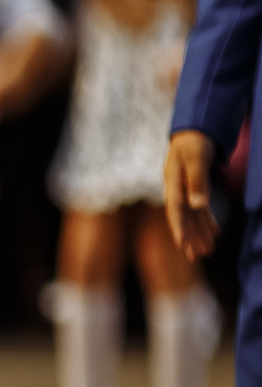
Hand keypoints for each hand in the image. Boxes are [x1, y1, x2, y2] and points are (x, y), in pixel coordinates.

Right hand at [165, 129, 220, 258]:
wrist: (193, 129)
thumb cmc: (194, 141)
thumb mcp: (197, 158)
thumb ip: (197, 181)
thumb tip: (198, 206)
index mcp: (173, 184)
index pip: (175, 210)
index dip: (179, 228)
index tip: (183, 244)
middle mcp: (177, 190)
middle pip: (183, 218)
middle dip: (190, 237)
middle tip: (196, 257)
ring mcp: (185, 191)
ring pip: (193, 216)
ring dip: (199, 233)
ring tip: (207, 250)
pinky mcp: (194, 189)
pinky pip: (200, 208)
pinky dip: (207, 220)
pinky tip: (214, 232)